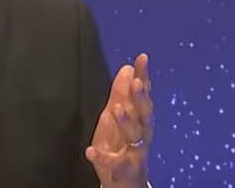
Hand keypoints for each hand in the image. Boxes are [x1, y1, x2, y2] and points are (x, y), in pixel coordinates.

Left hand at [86, 53, 152, 187]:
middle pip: (145, 114)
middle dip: (141, 98)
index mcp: (140, 119)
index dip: (144, 76)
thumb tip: (128, 67)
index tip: (142, 58)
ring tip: (116, 109)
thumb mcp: (119, 115)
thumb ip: (123, 93)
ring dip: (126, 122)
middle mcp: (142, 134)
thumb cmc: (122, 144)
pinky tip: (89, 150)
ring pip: (134, 136)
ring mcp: (135, 152)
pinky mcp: (123, 169)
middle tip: (137, 83)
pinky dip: (102, 156)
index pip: (143, 94)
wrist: (126, 181)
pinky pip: (114, 162)